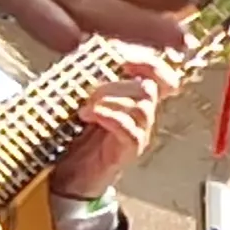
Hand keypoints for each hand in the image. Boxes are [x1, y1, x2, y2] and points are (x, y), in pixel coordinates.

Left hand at [50, 51, 173, 203]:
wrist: (68, 179)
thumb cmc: (73, 140)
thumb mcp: (81, 104)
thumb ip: (89, 83)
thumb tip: (80, 51)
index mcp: (134, 100)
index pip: (161, 77)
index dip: (150, 63)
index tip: (124, 58)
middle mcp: (142, 116)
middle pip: (149, 88)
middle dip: (118, 83)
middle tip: (92, 89)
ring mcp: (138, 133)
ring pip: (142, 107)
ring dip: (110, 100)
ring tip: (85, 108)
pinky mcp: (129, 151)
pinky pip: (131, 130)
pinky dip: (111, 117)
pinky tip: (90, 116)